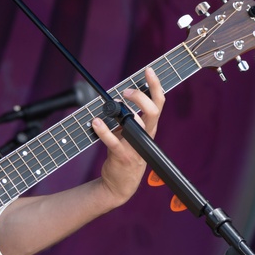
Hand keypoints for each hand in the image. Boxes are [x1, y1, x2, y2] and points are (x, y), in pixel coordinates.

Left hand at [91, 67, 164, 204]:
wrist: (119, 184)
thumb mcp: (130, 134)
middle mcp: (146, 136)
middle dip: (141, 97)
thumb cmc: (125, 153)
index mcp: (149, 128)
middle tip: (126, 91)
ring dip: (123, 112)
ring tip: (110, 105)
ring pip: (136, 126)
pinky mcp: (123, 157)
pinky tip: (95, 122)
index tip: (148, 70)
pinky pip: (114, 142)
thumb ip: (128, 117)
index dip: (155, 86)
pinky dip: (104, 131)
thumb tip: (118, 97)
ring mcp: (136, 148)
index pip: (159, 103)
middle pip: (153, 112)